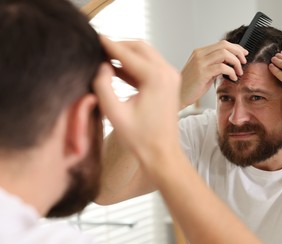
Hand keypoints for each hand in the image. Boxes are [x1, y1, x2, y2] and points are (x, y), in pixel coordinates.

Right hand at [93, 37, 180, 162]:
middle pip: (139, 47)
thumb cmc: (140, 138)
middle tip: (97, 48)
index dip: (107, 45)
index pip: (127, 53)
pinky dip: (134, 65)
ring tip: (103, 58)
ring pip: (145, 54)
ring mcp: (171, 77)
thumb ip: (103, 85)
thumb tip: (101, 65)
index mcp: (156, 77)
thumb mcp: (114, 112)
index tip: (92, 37)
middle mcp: (167, 72)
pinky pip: (150, 65)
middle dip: (118, 46)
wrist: (161, 152)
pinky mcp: (169, 83)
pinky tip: (115, 70)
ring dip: (126, 54)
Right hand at [180, 40, 247, 107]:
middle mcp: (199, 54)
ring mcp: (200, 63)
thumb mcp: (205, 71)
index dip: (235, 47)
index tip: (243, 54)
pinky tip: (233, 78)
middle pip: (224, 45)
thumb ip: (215, 64)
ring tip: (239, 72)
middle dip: (238, 52)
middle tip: (244, 62)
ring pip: (224, 54)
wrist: (180, 95)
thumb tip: (231, 62)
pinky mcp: (202, 72)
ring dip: (236, 62)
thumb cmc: (192, 86)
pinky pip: (222, 67)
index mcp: (200, 52)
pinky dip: (231, 71)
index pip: (222, 44)